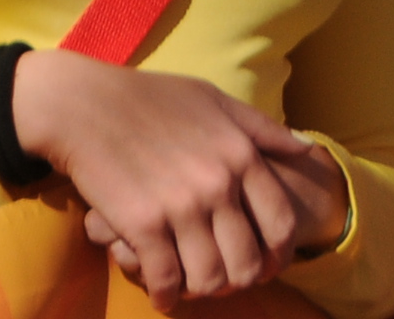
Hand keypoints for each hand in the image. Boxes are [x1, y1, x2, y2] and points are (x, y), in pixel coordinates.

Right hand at [10, 48, 343, 305]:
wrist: (86, 105)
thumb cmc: (153, 99)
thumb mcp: (218, 101)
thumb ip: (264, 130)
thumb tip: (307, 150)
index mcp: (242, 155)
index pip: (281, 224)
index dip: (279, 256)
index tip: (268, 265)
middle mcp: (219, 184)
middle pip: (248, 261)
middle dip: (241, 280)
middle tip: (227, 283)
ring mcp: (181, 207)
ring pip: (210, 278)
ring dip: (203, 291)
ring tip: (195, 287)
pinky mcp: (141, 225)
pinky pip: (165, 280)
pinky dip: (166, 295)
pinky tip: (164, 294)